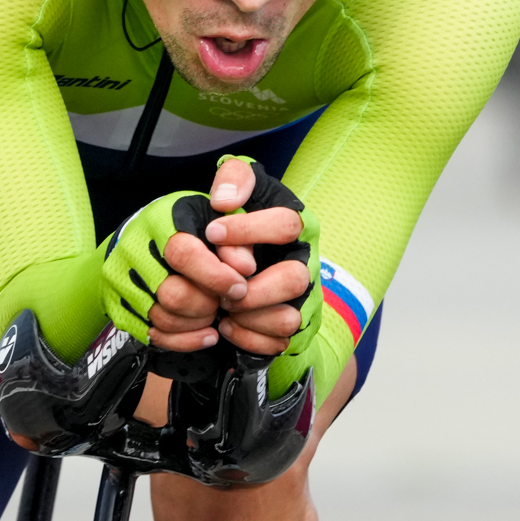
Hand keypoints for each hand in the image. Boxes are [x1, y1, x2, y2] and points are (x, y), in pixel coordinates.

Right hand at [101, 191, 249, 353]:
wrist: (139, 236)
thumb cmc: (183, 227)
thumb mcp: (213, 220)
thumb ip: (233, 239)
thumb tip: (244, 267)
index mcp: (157, 223)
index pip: (183, 254)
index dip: (216, 276)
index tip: (239, 287)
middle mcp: (132, 251)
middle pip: (173, 294)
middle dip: (207, 304)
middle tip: (223, 302)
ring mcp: (120, 281)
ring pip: (163, 318)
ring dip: (197, 322)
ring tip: (212, 312)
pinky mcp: (118, 307)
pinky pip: (154, 336)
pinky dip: (185, 340)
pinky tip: (205, 333)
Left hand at [197, 157, 315, 357]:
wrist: (253, 267)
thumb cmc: (241, 226)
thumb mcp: (240, 190)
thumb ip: (236, 177)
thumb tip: (225, 199)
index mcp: (297, 226)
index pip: (287, 224)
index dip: (249, 229)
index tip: (212, 232)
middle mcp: (306, 262)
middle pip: (294, 279)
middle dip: (251, 289)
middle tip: (221, 288)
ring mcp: (305, 298)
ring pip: (288, 318)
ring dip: (248, 317)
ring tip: (221, 308)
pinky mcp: (297, 328)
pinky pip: (278, 343)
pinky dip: (248, 338)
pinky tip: (227, 326)